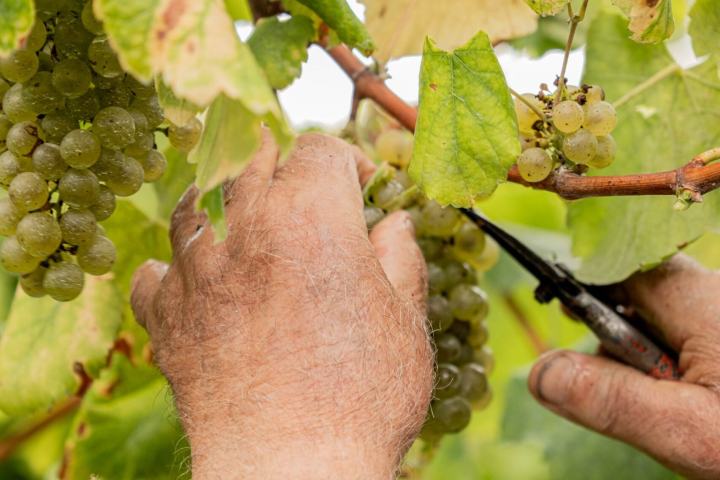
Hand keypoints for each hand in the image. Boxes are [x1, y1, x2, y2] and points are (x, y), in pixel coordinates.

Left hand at [131, 132, 432, 478]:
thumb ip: (400, 258)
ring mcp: (198, 273)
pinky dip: (172, 270)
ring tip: (243, 219)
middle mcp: (246, 230)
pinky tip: (189, 280)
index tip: (359, 186)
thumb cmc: (362, 397)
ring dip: (221, 202)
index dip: (345, 159)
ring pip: (195, 205)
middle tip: (303, 192)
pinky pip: (156, 275)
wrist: (290, 467)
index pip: (319, 150)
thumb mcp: (404, 322)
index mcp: (311, 218)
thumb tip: (395, 222)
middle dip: (284, 168)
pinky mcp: (168, 319)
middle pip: (254, 163)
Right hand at [529, 254, 719, 478]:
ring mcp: (717, 313)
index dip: (579, 292)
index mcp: (695, 297)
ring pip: (653, 323)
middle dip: (614, 345)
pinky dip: (669, 373)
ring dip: (644, 366)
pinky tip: (695, 408)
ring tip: (677, 414)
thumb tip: (538, 372)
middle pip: (628, 298)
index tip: (567, 329)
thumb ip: (610, 400)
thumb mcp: (691, 433)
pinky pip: (679, 339)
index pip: (612, 267)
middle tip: (637, 401)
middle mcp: (707, 292)